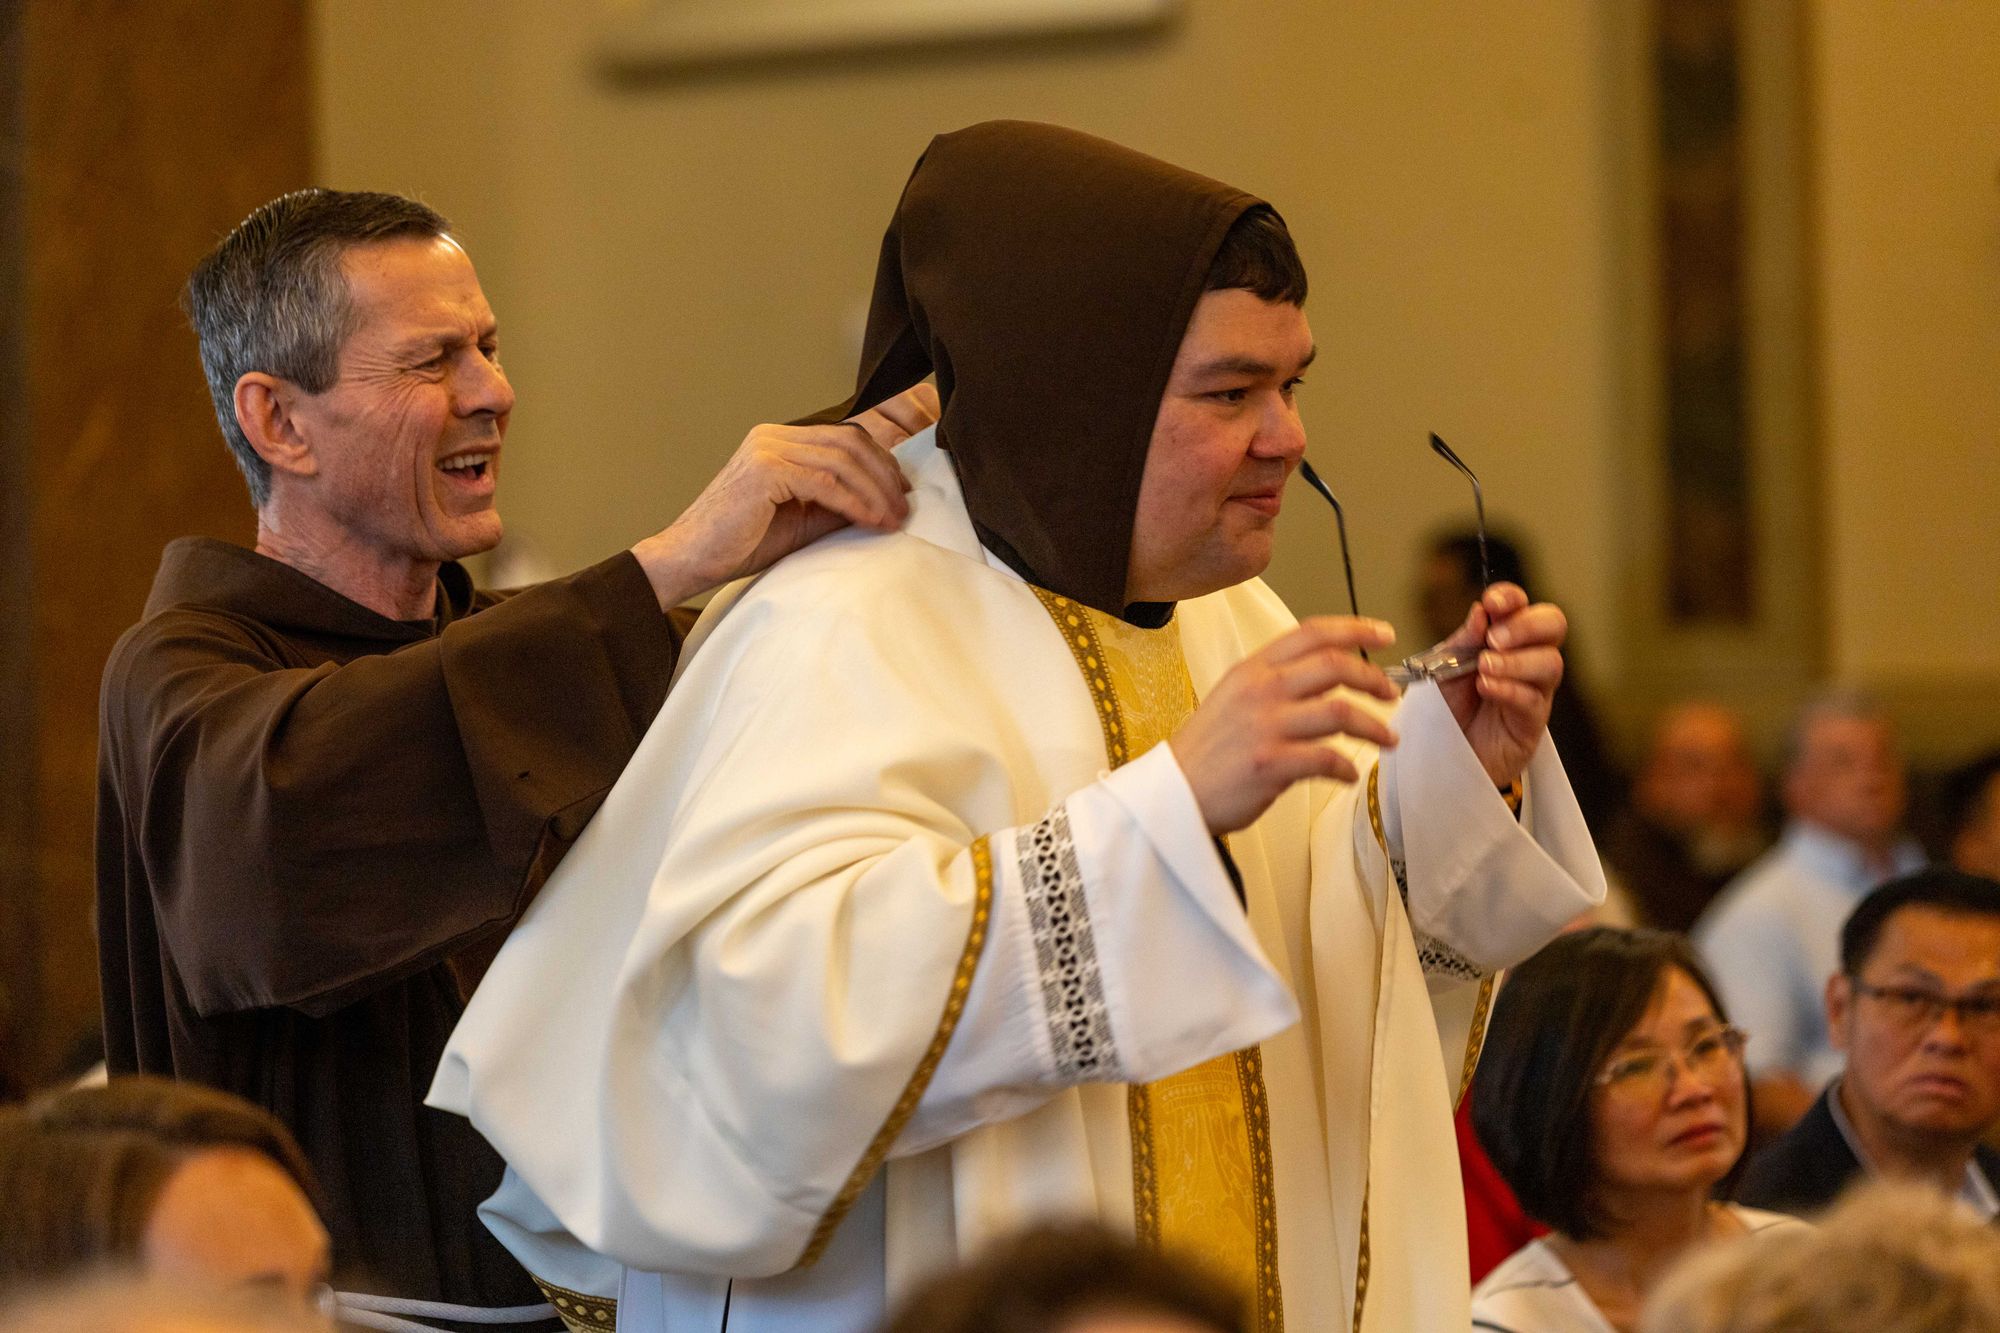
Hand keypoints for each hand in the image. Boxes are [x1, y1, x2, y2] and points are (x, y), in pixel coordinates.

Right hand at [628, 385, 938, 608]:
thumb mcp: (801, 520)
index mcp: (779, 441)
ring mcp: (767, 448)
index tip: (903, 490)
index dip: (880, 461)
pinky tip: (872, 520)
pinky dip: (855, 502)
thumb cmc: (739, 544)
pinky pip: (826, 482)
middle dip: (885, 475)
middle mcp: (773, 436)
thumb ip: (835, 504)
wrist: (690, 559)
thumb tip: (884, 503)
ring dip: (875, 491)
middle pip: (849, 442)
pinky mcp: (765, 469)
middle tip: (904, 507)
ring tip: (893, 518)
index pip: (844, 437)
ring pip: (842, 460)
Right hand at [1170, 617, 1399, 834]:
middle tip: (1391, 695)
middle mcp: (1260, 690)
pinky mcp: (1270, 763)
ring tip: (1387, 739)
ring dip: (1374, 726)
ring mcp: (1265, 726)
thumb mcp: (1233, 697)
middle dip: (1374, 679)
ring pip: (1340, 711)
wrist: (1172, 793)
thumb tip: (1329, 676)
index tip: (1384, 635)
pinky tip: (1349, 774)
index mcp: (1252, 669)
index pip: (1312, 633)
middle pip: (1335, 666)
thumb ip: (1275, 682)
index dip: (1355, 629)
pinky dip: (1347, 768)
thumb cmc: (1208, 750)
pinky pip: (1327, 759)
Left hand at [1433, 582, 1566, 786]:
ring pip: (1550, 663)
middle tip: (1495, 639)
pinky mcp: (1533, 721)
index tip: (1492, 603)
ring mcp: (1535, 689)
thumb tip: (1481, 611)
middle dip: (1526, 625)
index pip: (1522, 605)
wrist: (1445, 753)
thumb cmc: (1450, 706)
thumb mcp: (1446, 667)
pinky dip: (1510, 689)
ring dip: (1516, 661)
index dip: (1511, 598)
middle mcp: (1528, 657)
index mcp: (1506, 637)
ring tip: (1485, 667)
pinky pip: (1534, 699)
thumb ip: (1464, 641)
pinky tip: (1487, 687)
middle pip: (1554, 625)